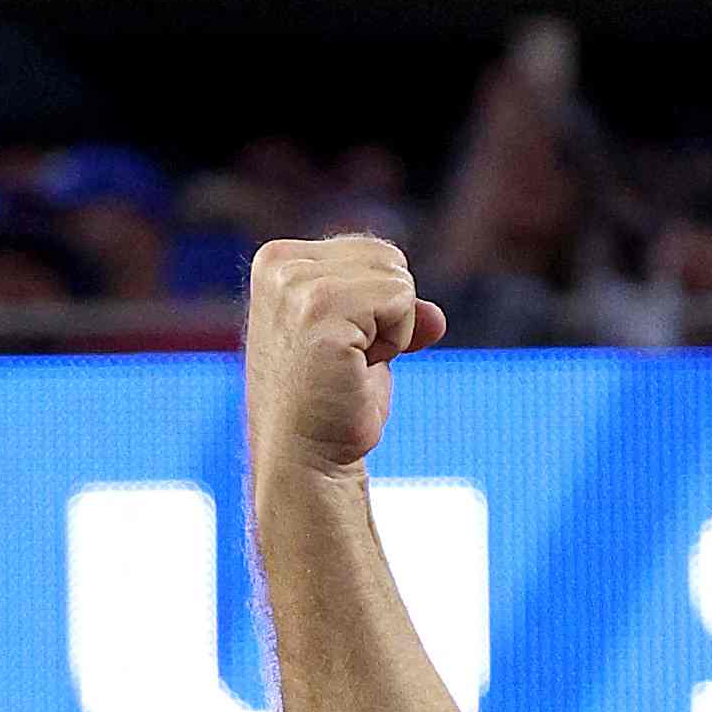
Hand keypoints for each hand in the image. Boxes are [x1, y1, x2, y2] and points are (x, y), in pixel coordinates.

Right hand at [242, 229, 449, 481]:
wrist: (307, 462)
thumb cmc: (329, 407)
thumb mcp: (360, 341)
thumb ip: (390, 309)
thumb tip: (435, 319)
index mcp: (276, 262)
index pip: (369, 249)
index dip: (374, 303)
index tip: (340, 347)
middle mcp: (279, 266)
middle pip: (386, 255)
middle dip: (386, 311)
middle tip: (349, 361)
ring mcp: (296, 287)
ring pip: (397, 276)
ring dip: (392, 328)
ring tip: (352, 366)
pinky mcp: (321, 311)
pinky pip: (401, 300)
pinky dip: (397, 340)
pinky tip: (358, 369)